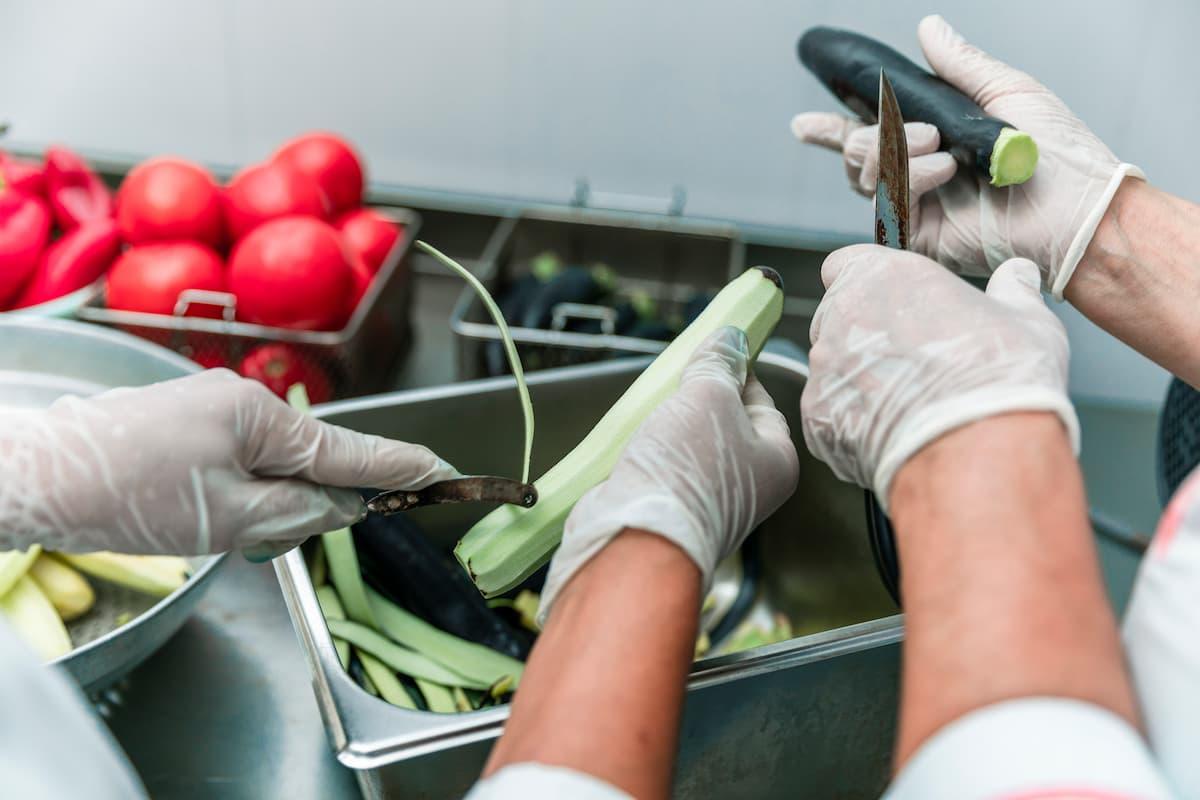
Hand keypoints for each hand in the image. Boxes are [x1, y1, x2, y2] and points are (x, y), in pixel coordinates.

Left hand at [0, 369, 456, 555]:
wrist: (32, 476)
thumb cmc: (127, 496)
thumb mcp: (227, 519)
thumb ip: (299, 511)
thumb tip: (342, 507)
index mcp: (261, 416)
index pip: (350, 449)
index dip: (400, 467)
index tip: (443, 470)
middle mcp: (242, 399)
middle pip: (310, 457)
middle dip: (311, 500)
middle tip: (278, 538)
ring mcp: (211, 404)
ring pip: (271, 461)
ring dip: (268, 501)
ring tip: (223, 532)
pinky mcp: (185, 419)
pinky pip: (240, 457)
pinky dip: (242, 490)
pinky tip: (209, 514)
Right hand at [538, 327, 799, 620]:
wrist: (640, 537)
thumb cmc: (688, 470)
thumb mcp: (708, 397)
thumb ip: (718, 363)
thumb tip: (731, 338)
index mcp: (777, 461)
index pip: (763, 402)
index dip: (736, 373)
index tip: (713, 352)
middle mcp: (749, 487)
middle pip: (725, 424)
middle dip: (696, 399)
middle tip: (676, 381)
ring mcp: (708, 502)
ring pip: (690, 446)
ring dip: (668, 426)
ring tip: (652, 410)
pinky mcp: (670, 511)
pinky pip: (663, 469)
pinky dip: (649, 451)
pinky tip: (634, 440)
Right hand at [791, 14, 1142, 297]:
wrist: (1078, 208)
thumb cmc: (1058, 154)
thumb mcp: (1007, 92)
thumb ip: (960, 65)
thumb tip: (928, 26)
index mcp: (936, 142)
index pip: (871, 134)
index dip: (833, 130)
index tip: (804, 124)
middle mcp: (921, 176)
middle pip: (857, 155)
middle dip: (870, 137)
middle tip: (918, 132)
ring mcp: (918, 208)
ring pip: (865, 177)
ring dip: (893, 155)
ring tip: (938, 150)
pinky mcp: (920, 238)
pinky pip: (887, 206)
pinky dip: (909, 182)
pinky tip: (941, 173)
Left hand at [802, 244, 1077, 506]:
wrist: (975, 450)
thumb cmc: (1000, 379)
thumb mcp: (1027, 321)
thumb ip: (1013, 291)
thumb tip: (1018, 275)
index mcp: (882, 276)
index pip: (845, 265)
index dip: (864, 283)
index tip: (890, 303)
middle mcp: (841, 316)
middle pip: (836, 317)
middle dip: (863, 334)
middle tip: (909, 360)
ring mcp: (823, 368)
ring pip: (831, 368)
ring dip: (857, 380)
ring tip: (905, 404)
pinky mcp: (816, 418)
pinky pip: (828, 413)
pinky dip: (851, 422)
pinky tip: (891, 433)